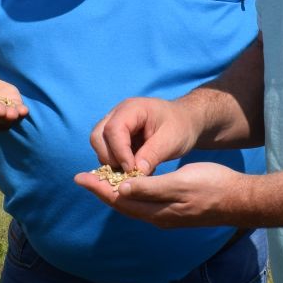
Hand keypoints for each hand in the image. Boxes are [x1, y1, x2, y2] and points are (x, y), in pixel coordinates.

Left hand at [74, 161, 246, 228]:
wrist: (239, 200)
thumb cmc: (212, 187)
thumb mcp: (180, 183)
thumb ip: (151, 187)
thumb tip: (121, 189)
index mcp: (156, 212)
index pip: (118, 200)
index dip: (98, 188)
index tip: (80, 177)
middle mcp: (157, 217)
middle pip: (122, 205)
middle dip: (102, 191)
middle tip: (84, 177)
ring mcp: (166, 216)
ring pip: (132, 205)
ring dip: (115, 192)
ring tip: (101, 180)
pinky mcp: (174, 210)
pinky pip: (144, 203)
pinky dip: (131, 192)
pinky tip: (131, 184)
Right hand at [88, 97, 202, 175]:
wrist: (185, 122)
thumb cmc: (181, 126)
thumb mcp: (172, 140)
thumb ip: (153, 154)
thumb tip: (136, 172)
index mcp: (132, 109)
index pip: (113, 130)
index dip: (119, 152)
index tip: (132, 170)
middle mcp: (118, 114)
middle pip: (98, 137)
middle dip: (110, 158)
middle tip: (129, 173)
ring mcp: (114, 125)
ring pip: (99, 145)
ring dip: (112, 162)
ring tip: (134, 172)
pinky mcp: (116, 138)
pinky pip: (106, 152)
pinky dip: (116, 164)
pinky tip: (134, 170)